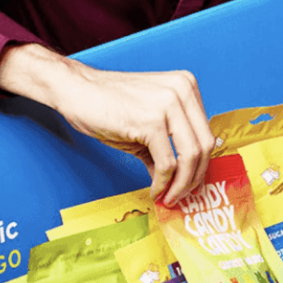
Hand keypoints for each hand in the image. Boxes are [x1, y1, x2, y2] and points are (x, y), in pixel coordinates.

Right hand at [0, 44, 214, 204]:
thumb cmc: (109, 105)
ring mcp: (168, 103)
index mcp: (187, 86)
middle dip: (195, 177)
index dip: (201, 163)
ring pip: (190, 156)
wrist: (76, 91)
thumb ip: (169, 148)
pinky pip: (166, 162)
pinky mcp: (151, 121)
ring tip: (169, 197)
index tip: (191, 182)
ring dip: (181, 184)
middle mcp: (182, 90)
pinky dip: (163, 182)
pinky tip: (154, 189)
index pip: (206, 132)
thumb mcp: (148, 124)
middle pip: (204, 145)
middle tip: (182, 195)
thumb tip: (180, 181)